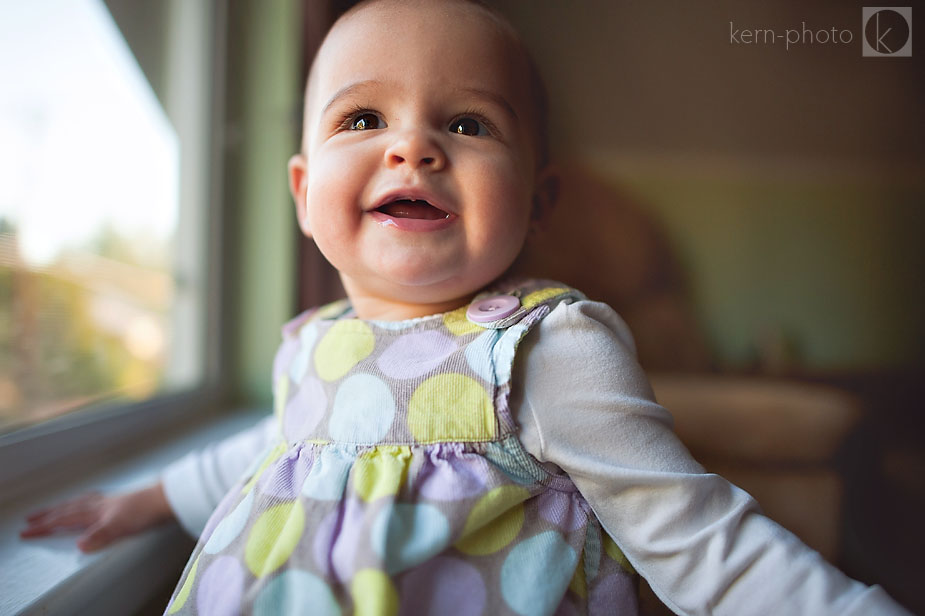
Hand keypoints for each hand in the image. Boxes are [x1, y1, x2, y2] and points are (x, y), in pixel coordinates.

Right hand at [20, 483, 174, 552]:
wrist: (167, 496)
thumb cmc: (145, 510)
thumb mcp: (120, 526)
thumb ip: (99, 535)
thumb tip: (81, 545)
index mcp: (95, 510)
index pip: (64, 519)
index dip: (45, 525)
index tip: (27, 530)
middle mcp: (100, 504)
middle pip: (68, 508)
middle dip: (48, 515)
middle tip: (31, 518)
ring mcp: (110, 500)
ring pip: (80, 502)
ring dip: (63, 506)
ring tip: (54, 508)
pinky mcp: (120, 500)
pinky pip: (94, 499)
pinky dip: (84, 501)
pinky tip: (89, 502)